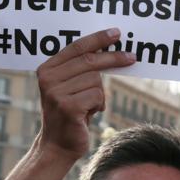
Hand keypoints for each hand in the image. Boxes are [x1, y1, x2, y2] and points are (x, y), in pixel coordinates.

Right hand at [35, 28, 134, 158]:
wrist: (57, 146)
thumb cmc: (68, 113)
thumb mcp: (69, 87)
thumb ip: (80, 69)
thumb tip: (110, 50)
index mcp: (46, 69)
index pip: (76, 47)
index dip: (98, 39)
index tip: (116, 33)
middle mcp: (48, 79)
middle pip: (90, 61)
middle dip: (113, 58)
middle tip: (132, 57)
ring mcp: (56, 93)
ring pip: (96, 80)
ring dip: (99, 94)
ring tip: (87, 106)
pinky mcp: (68, 107)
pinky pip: (97, 96)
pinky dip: (99, 105)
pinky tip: (87, 114)